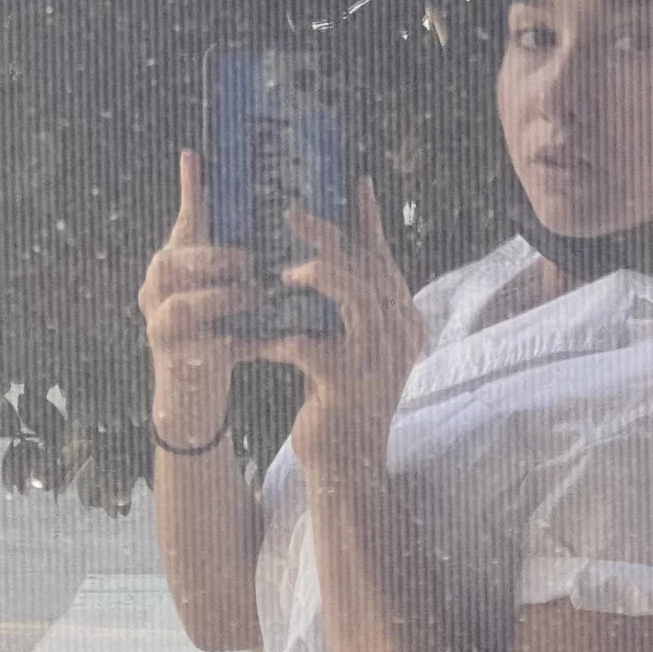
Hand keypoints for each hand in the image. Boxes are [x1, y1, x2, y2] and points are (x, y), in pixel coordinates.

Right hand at [137, 149, 269, 441]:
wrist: (192, 397)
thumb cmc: (213, 330)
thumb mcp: (219, 286)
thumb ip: (232, 251)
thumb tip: (268, 202)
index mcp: (170, 264)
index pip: (184, 222)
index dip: (190, 189)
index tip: (196, 155)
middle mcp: (155, 290)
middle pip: (179, 262)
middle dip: (220, 259)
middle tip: (254, 263)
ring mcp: (160, 326)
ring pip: (190, 303)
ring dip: (230, 299)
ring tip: (260, 300)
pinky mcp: (176, 360)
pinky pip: (210, 344)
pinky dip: (243, 342)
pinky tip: (268, 340)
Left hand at [253, 177, 428, 476]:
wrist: (346, 467)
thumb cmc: (338, 402)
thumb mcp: (347, 348)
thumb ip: (344, 310)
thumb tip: (317, 259)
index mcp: (401, 323)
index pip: (384, 261)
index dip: (369, 222)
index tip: (355, 184)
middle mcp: (398, 336)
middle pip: (367, 268)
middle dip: (330, 235)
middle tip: (292, 211)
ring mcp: (378, 360)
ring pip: (355, 295)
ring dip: (317, 274)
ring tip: (282, 270)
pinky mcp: (348, 384)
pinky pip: (310, 344)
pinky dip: (277, 336)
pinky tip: (251, 339)